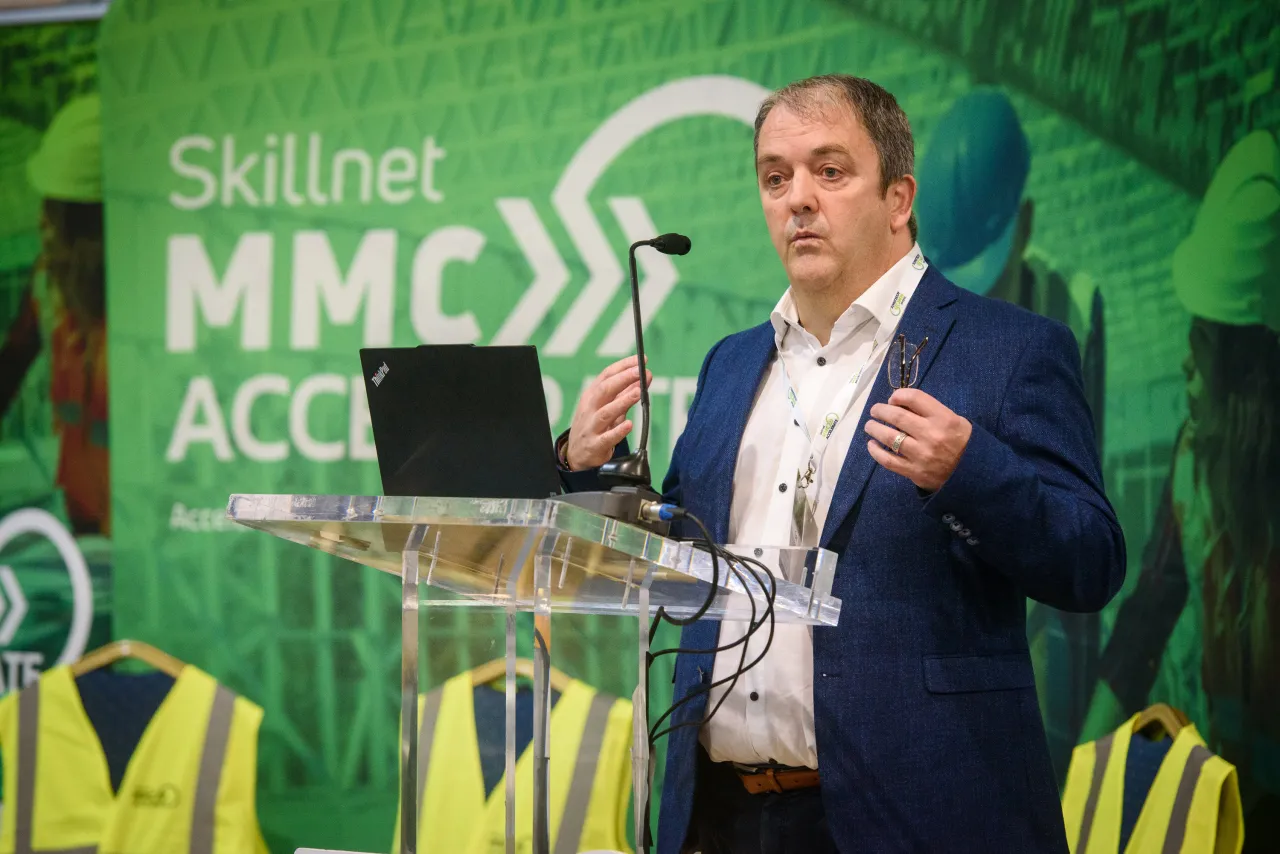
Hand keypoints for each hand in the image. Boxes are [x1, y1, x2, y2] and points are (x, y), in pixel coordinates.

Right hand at [565, 355, 651, 470]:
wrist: (577, 454)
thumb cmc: (594, 425)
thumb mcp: (608, 406)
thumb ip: (626, 393)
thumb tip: (644, 376)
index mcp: (592, 395)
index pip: (606, 376)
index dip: (623, 366)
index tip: (640, 359)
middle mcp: (589, 408)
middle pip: (604, 390)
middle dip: (623, 379)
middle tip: (640, 371)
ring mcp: (591, 427)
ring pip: (605, 412)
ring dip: (622, 401)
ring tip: (637, 392)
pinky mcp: (595, 445)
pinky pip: (607, 437)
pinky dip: (618, 431)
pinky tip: (629, 425)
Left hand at [864, 388, 971, 492]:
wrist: (973, 474)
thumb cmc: (962, 442)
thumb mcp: (955, 420)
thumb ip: (931, 411)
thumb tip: (901, 404)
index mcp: (944, 418)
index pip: (915, 398)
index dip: (899, 395)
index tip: (892, 399)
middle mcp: (931, 435)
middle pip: (897, 417)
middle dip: (881, 411)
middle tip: (875, 410)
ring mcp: (921, 455)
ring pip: (889, 438)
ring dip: (875, 429)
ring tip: (870, 425)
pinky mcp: (914, 472)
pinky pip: (888, 460)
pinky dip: (876, 452)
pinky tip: (871, 445)